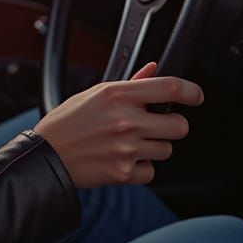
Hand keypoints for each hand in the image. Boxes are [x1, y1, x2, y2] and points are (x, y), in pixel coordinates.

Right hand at [33, 62, 203, 187]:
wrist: (46, 155)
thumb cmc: (67, 122)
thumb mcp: (94, 94)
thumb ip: (130, 83)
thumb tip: (153, 70)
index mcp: (117, 95)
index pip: (170, 88)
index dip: (192, 92)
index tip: (196, 96)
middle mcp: (126, 121)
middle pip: (179, 126)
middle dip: (171, 125)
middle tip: (154, 124)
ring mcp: (127, 148)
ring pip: (167, 150)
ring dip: (154, 147)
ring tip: (129, 142)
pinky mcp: (125, 172)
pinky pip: (151, 171)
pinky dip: (141, 168)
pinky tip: (122, 158)